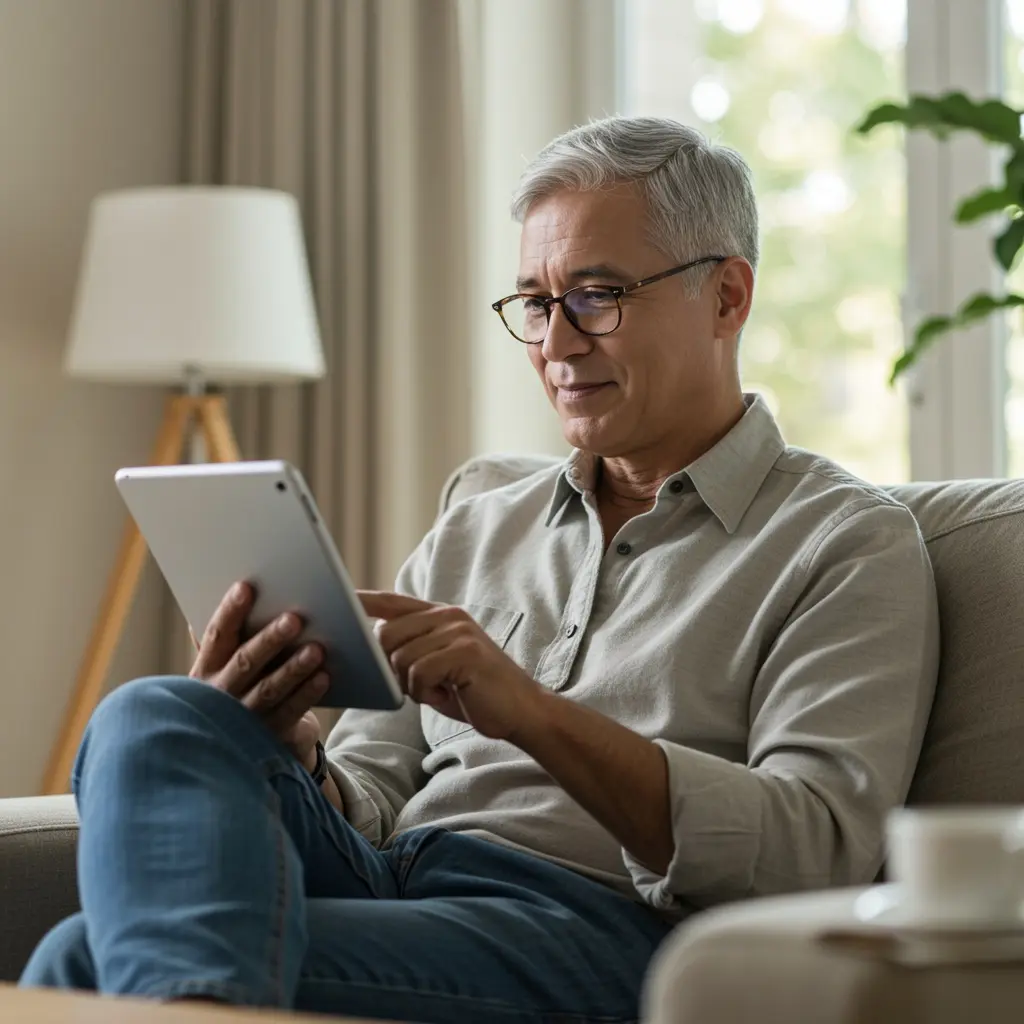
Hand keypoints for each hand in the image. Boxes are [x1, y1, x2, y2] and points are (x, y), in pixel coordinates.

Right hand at [190, 581, 328, 761]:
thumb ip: (235, 634)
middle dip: (270, 639)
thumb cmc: (246, 683)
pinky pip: (289, 712)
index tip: (246, 586)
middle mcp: (220, 692)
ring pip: (269, 688)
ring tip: (317, 648)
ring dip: (293, 668)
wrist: (250, 743)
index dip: (230, 611)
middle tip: (295, 618)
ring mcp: (243, 716)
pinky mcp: (268, 734)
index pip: (217, 635)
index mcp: (208, 667)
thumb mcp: (231, 663)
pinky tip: (324, 677)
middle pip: (246, 661)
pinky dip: (307, 694)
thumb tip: (243, 589)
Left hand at [359, 591, 544, 742]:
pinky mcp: (465, 652)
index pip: (392, 602)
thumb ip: (410, 650)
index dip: (363, 601)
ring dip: (412, 685)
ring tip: (440, 690)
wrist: (520, 710)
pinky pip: (420, 674)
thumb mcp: (438, 666)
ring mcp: (458, 632)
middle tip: (420, 686)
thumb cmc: (473, 692)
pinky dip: (427, 694)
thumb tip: (370, 648)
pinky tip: (449, 695)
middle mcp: (448, 616)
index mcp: (440, 615)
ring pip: (400, 658)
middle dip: (390, 668)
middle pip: (386, 634)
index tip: (338, 600)